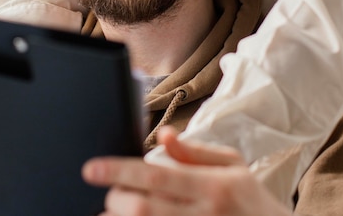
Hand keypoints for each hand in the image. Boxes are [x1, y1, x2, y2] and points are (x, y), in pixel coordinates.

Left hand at [82, 126, 291, 215]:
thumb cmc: (252, 198)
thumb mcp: (232, 165)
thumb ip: (195, 151)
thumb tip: (164, 135)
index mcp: (211, 186)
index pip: (156, 176)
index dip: (119, 172)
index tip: (91, 168)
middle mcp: (202, 215)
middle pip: (142, 210)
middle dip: (115, 198)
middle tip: (108, 191)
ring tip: (108, 210)